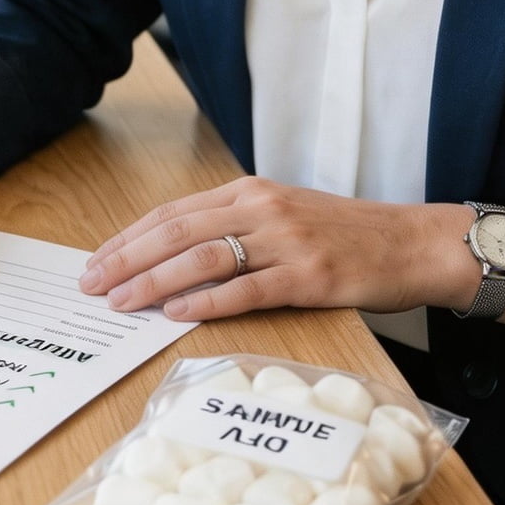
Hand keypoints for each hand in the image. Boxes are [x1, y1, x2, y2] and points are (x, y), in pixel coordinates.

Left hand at [79, 177, 467, 321]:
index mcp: (250, 192)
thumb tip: (174, 257)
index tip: (96, 260)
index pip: (173, 213)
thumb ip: (235, 228)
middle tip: (91, 284)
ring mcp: (287, 241)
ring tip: (121, 301)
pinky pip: (247, 288)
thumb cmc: (346, 236)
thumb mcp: (284, 216)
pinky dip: (206, 301)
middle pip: (177, 233)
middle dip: (126, 259)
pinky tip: (175, 312)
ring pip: (203, 258)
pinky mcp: (310, 276)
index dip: (129, 237)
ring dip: (154, 281)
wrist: (413, 243)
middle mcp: (263, 209)